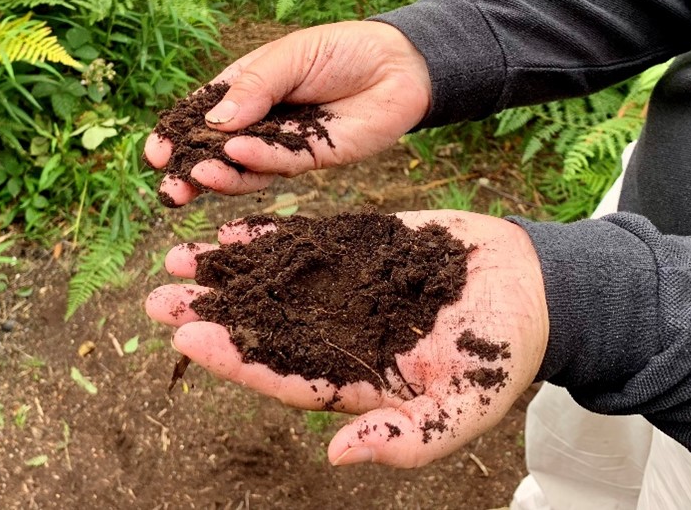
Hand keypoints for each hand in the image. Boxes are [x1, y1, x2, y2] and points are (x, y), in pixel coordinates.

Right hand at [144, 21, 431, 205]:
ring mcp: (284, 143)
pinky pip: (280, 165)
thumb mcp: (290, 57)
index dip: (177, 135)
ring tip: (198, 176)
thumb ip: (254, 88)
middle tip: (169, 188)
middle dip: (190, 170)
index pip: (203, 115)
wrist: (399, 63)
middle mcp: (260, 121)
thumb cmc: (341, 50)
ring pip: (245, 167)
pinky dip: (257, 161)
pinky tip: (238, 155)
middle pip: (217, 151)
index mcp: (246, 89)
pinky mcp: (312, 159)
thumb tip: (215, 122)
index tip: (155, 154)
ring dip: (220, 175)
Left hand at [145, 210, 547, 467]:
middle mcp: (339, 335)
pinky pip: (305, 244)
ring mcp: (345, 290)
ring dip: (225, 275)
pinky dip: (267, 238)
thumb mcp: (464, 407)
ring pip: (273, 283)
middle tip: (158, 301)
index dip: (236, 358)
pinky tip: (229, 232)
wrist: (531, 287)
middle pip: (262, 328)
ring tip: (176, 259)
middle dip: (211, 315)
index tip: (191, 340)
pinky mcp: (359, 250)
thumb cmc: (503, 353)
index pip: (283, 374)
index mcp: (356, 379)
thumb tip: (338, 457)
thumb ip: (408, 439)